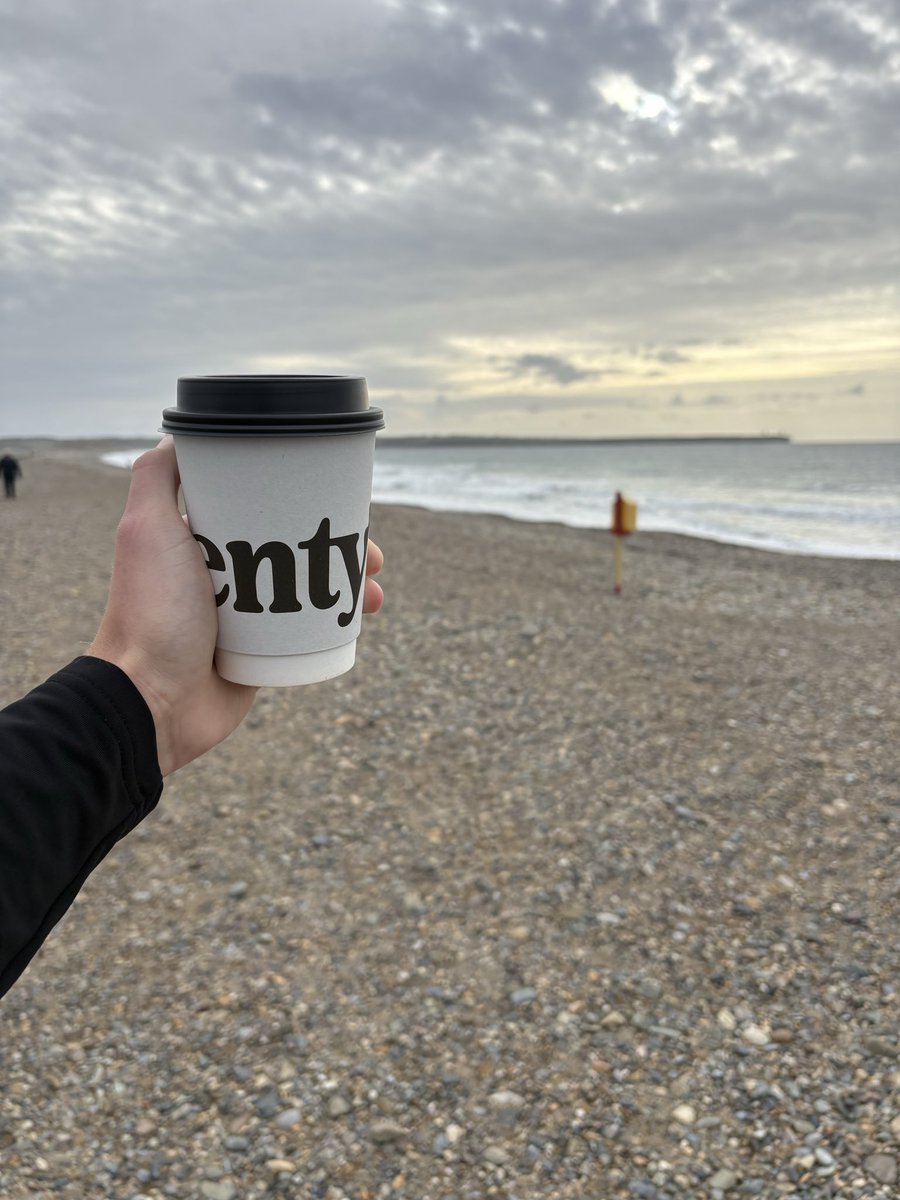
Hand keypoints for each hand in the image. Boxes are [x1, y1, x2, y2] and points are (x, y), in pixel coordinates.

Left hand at [88, 437, 383, 775]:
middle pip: (296, 547)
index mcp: (200, 541)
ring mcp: (245, 616)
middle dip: (338, 545)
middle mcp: (225, 574)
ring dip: (348, 584)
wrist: (150, 701)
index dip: (303, 501)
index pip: (262, 507)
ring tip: (371, 590)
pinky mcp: (262, 653)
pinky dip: (338, 622)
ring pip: (311, 590)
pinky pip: (309, 633)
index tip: (338, 499)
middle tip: (369, 550)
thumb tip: (181, 431)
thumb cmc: (149, 614)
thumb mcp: (145, 529)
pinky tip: (362, 616)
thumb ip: (156, 476)